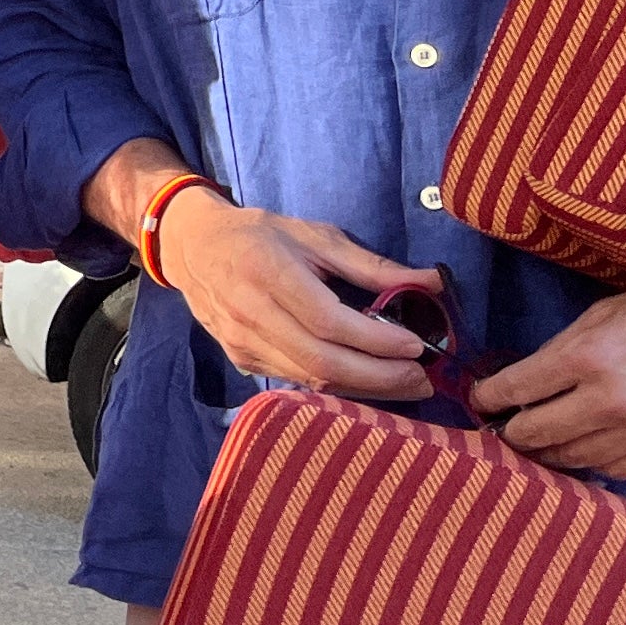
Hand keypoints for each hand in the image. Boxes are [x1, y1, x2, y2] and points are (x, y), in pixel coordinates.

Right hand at [162, 196, 439, 397]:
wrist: (193, 249)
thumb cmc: (259, 236)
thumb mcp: (315, 236)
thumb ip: (371, 265)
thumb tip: (433, 282)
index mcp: (268, 271)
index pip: (328, 320)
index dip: (376, 339)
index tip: (417, 345)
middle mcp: (251, 313)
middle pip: (323, 361)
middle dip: (380, 376)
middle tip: (423, 378)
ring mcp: (243, 343)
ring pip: (312, 380)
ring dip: (365, 388)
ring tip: (406, 384)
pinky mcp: (242, 361)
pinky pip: (298, 382)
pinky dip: (338, 387)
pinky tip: (366, 380)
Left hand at [470, 240, 625, 478]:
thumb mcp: (609, 314)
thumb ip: (564, 350)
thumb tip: (524, 381)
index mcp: (590, 357)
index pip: (514, 390)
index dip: (489, 397)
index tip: (482, 398)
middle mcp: (613, 402)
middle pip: (534, 434)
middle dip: (511, 431)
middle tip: (503, 426)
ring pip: (572, 458)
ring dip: (549, 450)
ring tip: (538, 440)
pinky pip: (615, 470)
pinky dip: (593, 460)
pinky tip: (585, 447)